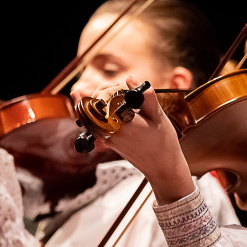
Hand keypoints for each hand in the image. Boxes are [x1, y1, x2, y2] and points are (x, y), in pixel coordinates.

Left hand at [89, 76, 193, 203]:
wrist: (162, 168)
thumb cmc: (164, 143)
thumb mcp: (159, 117)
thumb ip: (146, 97)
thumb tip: (130, 78)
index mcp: (124, 122)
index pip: (104, 97)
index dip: (112, 87)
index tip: (124, 87)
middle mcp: (111, 131)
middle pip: (92, 104)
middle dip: (102, 91)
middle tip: (118, 88)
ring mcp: (106, 138)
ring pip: (88, 114)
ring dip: (94, 100)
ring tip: (106, 93)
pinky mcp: (106, 142)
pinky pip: (91, 123)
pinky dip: (90, 112)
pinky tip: (82, 99)